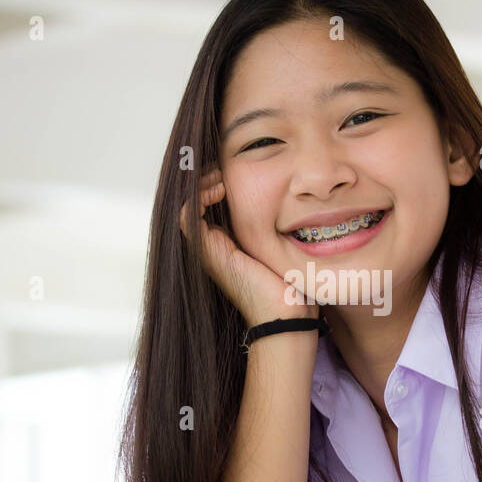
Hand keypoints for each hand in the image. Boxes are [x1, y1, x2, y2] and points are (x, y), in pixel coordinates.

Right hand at [178, 168, 317, 327]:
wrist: (286, 314)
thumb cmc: (291, 285)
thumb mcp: (283, 245)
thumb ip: (279, 226)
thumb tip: (295, 202)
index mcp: (228, 243)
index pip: (209, 203)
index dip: (214, 181)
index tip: (232, 171)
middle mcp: (214, 245)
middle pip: (196, 202)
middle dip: (206, 178)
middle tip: (224, 167)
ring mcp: (208, 249)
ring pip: (187, 206)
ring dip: (201, 184)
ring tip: (221, 176)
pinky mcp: (207, 252)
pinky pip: (187, 217)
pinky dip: (198, 198)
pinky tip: (220, 188)